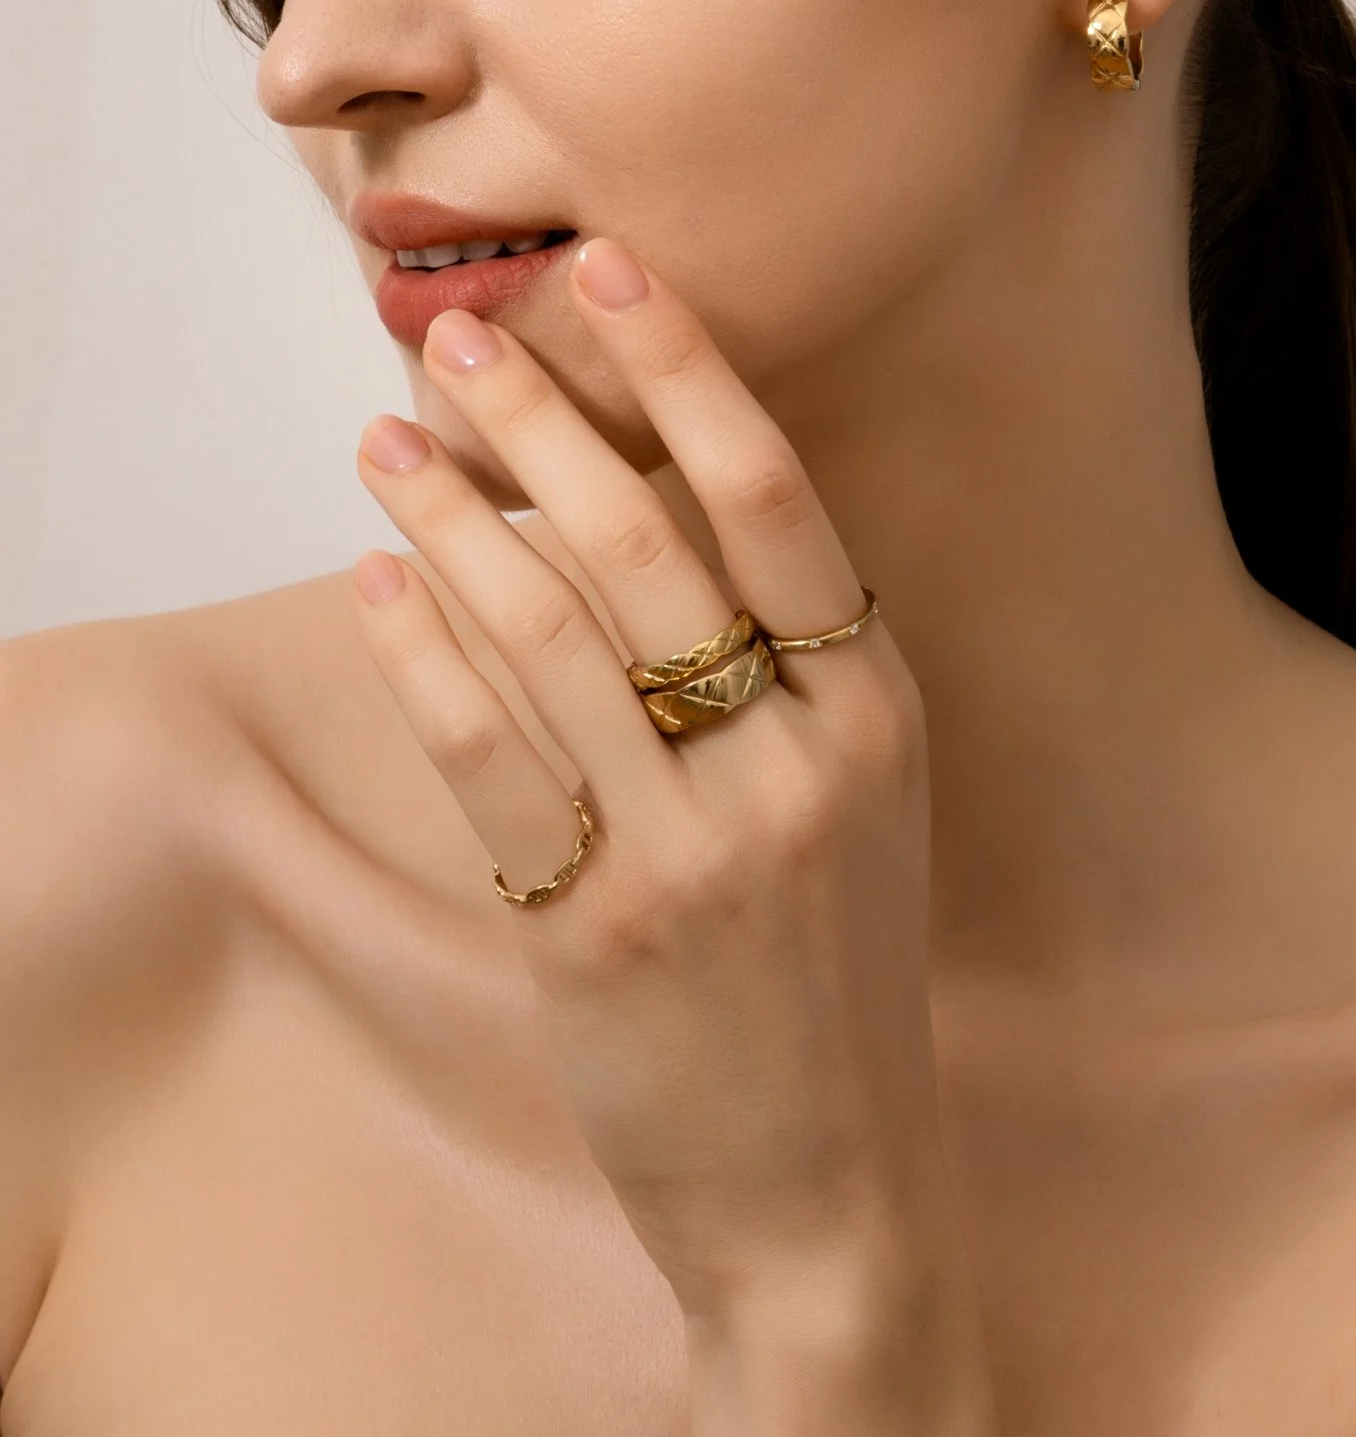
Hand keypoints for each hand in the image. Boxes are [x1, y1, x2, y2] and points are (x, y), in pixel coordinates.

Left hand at [351, 239, 992, 1424]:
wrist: (829, 1185)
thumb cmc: (837, 982)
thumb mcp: (858, 810)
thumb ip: (787, 676)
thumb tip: (649, 520)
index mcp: (877, 715)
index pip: (773, 502)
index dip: (685, 371)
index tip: (607, 272)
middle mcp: (799, 764)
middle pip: (646, 543)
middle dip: (541, 421)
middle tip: (457, 339)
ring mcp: (700, 850)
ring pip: (550, 635)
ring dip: (452, 523)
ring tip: (386, 442)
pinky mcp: (599, 930)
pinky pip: (491, 759)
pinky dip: (421, 658)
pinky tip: (375, 582)